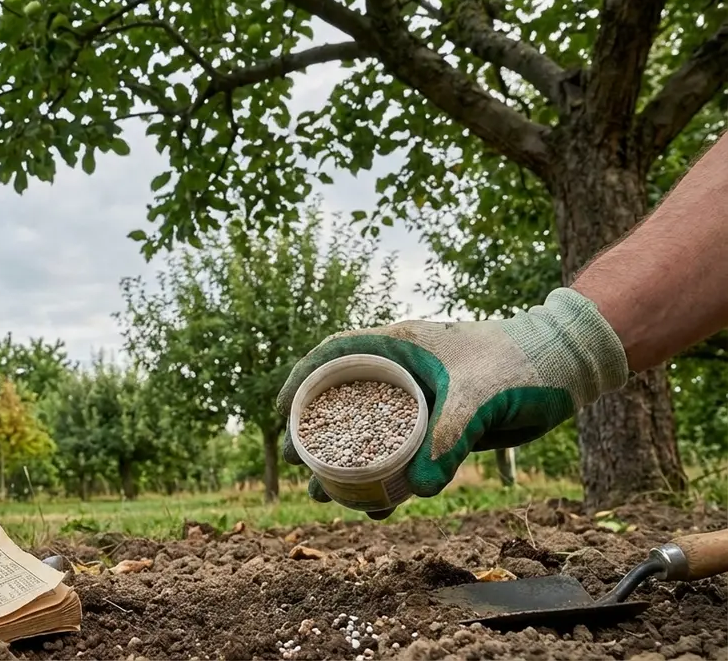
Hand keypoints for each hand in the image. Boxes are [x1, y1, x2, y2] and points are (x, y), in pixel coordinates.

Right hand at [277, 288, 628, 519]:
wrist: (567, 369)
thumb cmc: (523, 363)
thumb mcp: (482, 396)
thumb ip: (451, 438)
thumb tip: (423, 487)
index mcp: (400, 345)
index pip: (334, 354)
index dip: (302, 379)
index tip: (284, 411)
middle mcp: (403, 370)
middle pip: (344, 398)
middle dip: (319, 432)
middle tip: (302, 463)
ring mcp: (420, 399)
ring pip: (371, 431)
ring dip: (349, 463)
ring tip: (328, 495)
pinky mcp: (440, 425)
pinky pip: (403, 453)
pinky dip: (389, 478)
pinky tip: (380, 507)